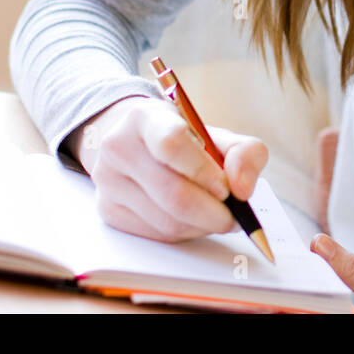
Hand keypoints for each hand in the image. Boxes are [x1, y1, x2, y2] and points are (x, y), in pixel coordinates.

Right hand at [75, 95, 268, 243]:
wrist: (136, 143)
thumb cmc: (184, 140)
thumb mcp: (217, 135)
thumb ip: (245, 153)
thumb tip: (242, 190)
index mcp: (145, 118)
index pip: (171, 144)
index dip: (203, 171)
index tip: (226, 188)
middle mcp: (118, 147)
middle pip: (173, 194)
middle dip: (213, 213)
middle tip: (234, 217)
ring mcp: (108, 181)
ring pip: (167, 221)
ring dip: (202, 226)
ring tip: (216, 216)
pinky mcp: (108, 211)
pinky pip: (157, 235)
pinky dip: (185, 233)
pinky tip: (193, 221)